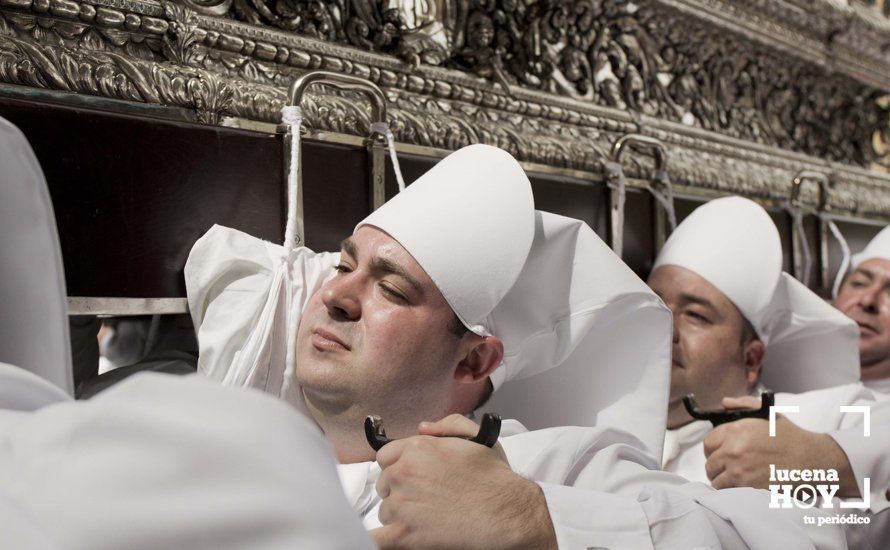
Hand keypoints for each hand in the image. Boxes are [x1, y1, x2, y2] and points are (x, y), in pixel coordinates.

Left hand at [371, 415, 556, 549]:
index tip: (410, 476)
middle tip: (424, 499)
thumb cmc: (495, 479)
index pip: (386, 457)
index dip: (398, 466)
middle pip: (385, 484)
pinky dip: (382, 539)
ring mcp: (400, 504)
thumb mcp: (477, 437)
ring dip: (399, 516)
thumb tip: (423, 427)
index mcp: (417, 448)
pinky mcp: (402, 534)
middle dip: (400, 491)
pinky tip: (393, 539)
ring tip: (428, 518)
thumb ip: (448, 424)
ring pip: (385, 511)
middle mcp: (404, 472)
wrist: (506, 513)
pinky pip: (377, 539)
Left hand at [703, 398, 857, 496]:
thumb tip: (724, 402)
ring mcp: (739, 470)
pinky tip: (742, 486)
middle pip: (710, 463)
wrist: (814, 460)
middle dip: (718, 466)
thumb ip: (744, 405)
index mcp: (736, 430)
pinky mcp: (748, 488)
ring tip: (735, 478)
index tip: (721, 452)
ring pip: (716, 480)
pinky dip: (731, 491)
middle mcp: (733, 450)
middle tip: (729, 467)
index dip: (714, 449)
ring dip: (723, 480)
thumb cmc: (792, 437)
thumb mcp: (768, 414)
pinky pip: (727, 492)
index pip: (708, 443)